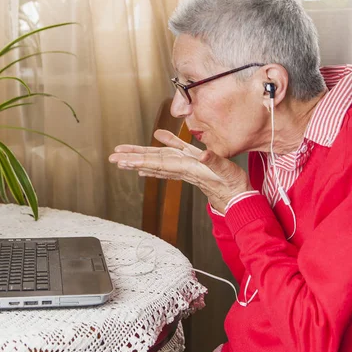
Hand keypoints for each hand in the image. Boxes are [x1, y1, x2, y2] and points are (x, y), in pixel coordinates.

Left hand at [108, 129, 252, 212]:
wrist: (239, 198)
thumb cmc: (234, 185)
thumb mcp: (226, 171)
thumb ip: (214, 162)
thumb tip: (204, 153)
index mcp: (188, 168)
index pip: (159, 163)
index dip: (141, 161)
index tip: (124, 160)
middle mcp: (182, 169)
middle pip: (152, 162)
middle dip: (132, 159)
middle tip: (113, 157)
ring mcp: (185, 167)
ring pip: (158, 160)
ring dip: (140, 157)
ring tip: (122, 156)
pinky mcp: (192, 164)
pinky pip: (171, 157)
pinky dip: (159, 155)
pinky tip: (149, 153)